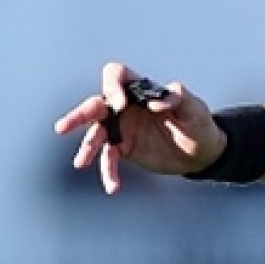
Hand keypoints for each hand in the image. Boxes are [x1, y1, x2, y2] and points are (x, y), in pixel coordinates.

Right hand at [52, 63, 225, 194]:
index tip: (120, 104)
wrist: (202, 152)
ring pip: (96, 134)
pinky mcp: (124, 149)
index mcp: (141, 90)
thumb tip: (158, 101)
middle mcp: (125, 107)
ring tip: (80, 162)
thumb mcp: (195, 109)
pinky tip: (113, 187)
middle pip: (95, 105)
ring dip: (87, 147)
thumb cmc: (199, 123)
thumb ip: (179, 99)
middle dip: (79, 115)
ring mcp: (122, 128)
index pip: (117, 76)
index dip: (113, 86)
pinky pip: (109, 159)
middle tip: (63, 128)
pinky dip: (108, 172)